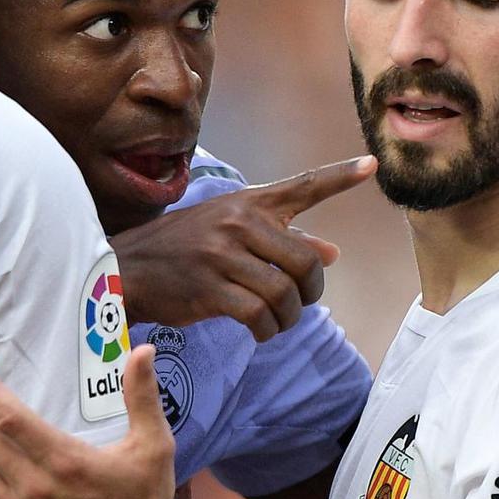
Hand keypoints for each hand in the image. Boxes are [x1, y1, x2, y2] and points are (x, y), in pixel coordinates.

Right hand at [111, 156, 375, 340]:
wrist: (126, 268)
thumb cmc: (183, 249)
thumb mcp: (228, 232)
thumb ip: (281, 239)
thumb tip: (332, 252)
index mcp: (247, 203)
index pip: (301, 186)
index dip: (339, 177)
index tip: (372, 166)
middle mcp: (238, 222)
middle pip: (305, 262)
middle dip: (311, 291)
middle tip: (300, 303)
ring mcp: (223, 255)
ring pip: (284, 293)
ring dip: (289, 317)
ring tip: (277, 322)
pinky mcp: (210, 288)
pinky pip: (259, 315)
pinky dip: (267, 331)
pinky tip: (259, 332)